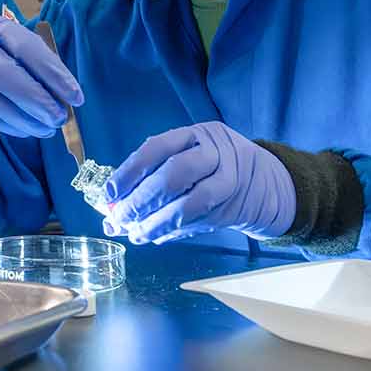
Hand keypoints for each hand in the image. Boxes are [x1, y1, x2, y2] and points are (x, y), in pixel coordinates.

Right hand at [0, 15, 82, 136]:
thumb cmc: (3, 54)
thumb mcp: (23, 48)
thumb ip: (44, 67)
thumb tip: (68, 97)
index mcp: (1, 29)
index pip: (28, 49)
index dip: (53, 74)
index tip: (75, 97)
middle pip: (3, 74)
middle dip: (35, 100)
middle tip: (58, 118)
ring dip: (23, 119)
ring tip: (46, 129)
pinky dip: (8, 126)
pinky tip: (26, 130)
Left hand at [103, 122, 294, 243]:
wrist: (261, 182)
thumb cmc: (209, 168)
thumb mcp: (185, 157)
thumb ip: (150, 177)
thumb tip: (109, 206)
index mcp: (196, 134)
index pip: (158, 147)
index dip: (130, 170)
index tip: (110, 193)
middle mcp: (215, 152)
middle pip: (174, 174)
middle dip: (142, 200)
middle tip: (119, 218)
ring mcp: (227, 180)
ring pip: (189, 203)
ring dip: (156, 223)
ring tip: (135, 234)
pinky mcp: (231, 207)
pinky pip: (197, 222)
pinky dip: (172, 232)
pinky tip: (156, 236)